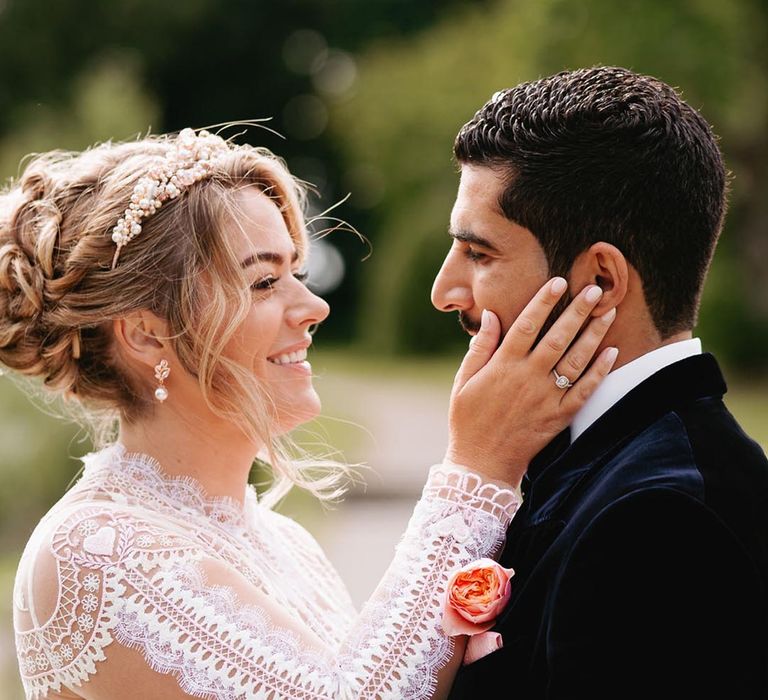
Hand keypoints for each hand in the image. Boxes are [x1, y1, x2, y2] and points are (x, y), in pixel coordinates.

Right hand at [445, 278, 618, 487]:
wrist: (481, 463)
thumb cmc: (468, 419)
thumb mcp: (464, 381)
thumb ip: (480, 347)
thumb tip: (493, 315)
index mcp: (502, 366)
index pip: (527, 325)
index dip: (544, 301)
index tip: (559, 282)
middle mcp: (527, 378)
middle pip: (557, 337)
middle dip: (577, 311)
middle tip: (595, 289)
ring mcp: (546, 398)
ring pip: (575, 360)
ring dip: (594, 334)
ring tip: (608, 312)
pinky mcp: (559, 416)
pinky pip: (584, 391)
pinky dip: (599, 371)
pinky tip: (612, 352)